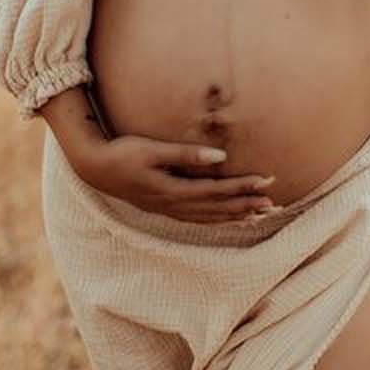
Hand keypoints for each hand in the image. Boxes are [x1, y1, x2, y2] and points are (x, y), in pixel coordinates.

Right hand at [74, 131, 278, 222]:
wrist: (95, 168)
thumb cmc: (123, 153)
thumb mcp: (152, 149)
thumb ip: (185, 154)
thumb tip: (220, 158)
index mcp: (172, 190)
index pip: (216, 191)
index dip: (243, 187)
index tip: (266, 181)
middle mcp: (173, 205)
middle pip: (218, 208)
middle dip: (247, 205)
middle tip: (274, 203)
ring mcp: (168, 209)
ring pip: (209, 217)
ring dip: (236, 216)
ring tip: (260, 214)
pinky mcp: (164, 208)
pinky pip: (198, 219)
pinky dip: (218, 219)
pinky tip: (229, 218)